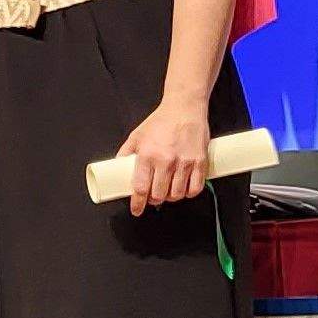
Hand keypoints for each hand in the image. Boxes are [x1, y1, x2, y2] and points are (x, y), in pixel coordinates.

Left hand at [115, 100, 212, 216]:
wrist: (184, 108)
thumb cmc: (161, 121)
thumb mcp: (137, 135)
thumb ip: (126, 153)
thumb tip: (117, 169)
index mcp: (147, 155)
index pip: (141, 188)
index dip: (138, 203)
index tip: (136, 210)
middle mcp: (166, 161)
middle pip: (159, 195)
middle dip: (154, 201)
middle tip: (153, 198)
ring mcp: (184, 162)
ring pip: (177, 194)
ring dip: (171, 198)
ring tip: (168, 192)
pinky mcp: (200, 162)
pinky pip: (195, 188)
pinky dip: (188, 193)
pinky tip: (184, 190)